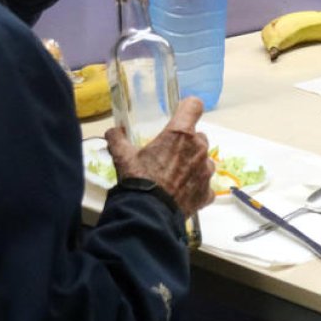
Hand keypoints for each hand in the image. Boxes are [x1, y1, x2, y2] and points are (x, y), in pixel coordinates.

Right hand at [105, 97, 215, 214]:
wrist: (148, 214)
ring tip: (174, 175)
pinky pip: (205, 185)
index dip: (188, 107)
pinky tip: (181, 193)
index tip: (182, 113)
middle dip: (186, 143)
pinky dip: (196, 187)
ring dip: (193, 164)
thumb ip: (117, 139)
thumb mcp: (123, 157)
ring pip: (204, 159)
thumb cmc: (138, 181)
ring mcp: (205, 171)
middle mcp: (198, 148)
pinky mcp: (207, 192)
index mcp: (180, 134)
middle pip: (198, 136)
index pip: (194, 106)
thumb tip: (113, 132)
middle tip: (168, 155)